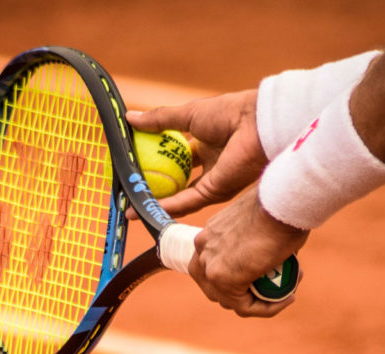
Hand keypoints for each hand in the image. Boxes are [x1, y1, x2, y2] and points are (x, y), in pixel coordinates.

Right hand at [126, 90, 268, 217]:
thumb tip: (129, 119)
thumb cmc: (228, 113)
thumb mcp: (187, 114)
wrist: (255, 125)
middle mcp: (209, 164)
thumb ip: (159, 120)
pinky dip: (164, 206)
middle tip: (128, 188)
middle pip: (176, 179)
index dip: (154, 159)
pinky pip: (185, 202)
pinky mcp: (214, 193)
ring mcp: (212, 180)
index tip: (132, 163)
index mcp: (205, 143)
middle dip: (153, 185)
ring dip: (154, 201)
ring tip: (129, 207)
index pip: (174, 155)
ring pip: (178, 195)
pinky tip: (143, 209)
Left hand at [188, 186, 308, 316]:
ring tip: (287, 292)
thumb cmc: (280, 206)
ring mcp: (209, 264)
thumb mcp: (262, 223)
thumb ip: (256, 241)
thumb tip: (271, 256)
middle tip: (274, 289)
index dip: (238, 279)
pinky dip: (267, 308)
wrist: (281, 201)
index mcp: (209, 234)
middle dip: (244, 294)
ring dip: (259, 302)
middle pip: (215, 287)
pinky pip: (245, 306)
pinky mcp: (222, 278)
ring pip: (230, 301)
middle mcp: (203, 248)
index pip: (213, 266)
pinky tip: (287, 298)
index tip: (266, 277)